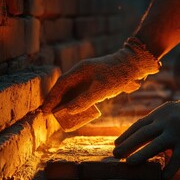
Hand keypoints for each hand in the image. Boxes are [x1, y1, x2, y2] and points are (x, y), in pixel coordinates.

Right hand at [42, 37, 159, 113]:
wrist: (135, 65)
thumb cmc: (118, 75)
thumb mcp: (101, 90)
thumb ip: (84, 100)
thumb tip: (67, 111)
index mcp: (80, 70)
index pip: (61, 85)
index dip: (52, 98)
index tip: (44, 110)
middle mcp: (82, 72)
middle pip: (65, 88)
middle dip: (56, 101)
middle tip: (47, 114)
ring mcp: (90, 76)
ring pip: (73, 90)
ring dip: (66, 102)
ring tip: (59, 115)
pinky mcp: (98, 82)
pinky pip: (83, 92)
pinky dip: (78, 101)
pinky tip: (76, 110)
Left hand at [113, 71, 179, 178]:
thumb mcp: (171, 111)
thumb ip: (158, 121)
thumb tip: (142, 134)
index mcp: (160, 112)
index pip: (139, 125)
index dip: (126, 135)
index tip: (115, 144)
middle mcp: (166, 121)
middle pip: (142, 134)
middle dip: (127, 144)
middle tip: (115, 155)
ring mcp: (177, 132)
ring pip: (155, 145)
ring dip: (141, 155)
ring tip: (129, 164)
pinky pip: (177, 158)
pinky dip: (169, 168)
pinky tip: (162, 177)